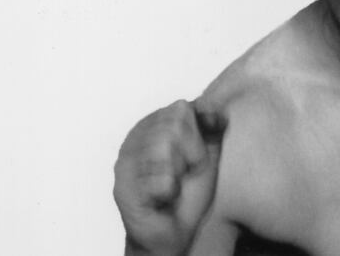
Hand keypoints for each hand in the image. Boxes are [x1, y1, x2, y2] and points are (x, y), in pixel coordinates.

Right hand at [113, 99, 226, 255]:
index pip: (184, 108)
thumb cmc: (189, 190)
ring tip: (173, 184)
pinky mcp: (123, 188)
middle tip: (184, 172)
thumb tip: (216, 108)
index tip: (196, 155)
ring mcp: (125, 162)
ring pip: (165, 148)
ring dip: (179, 172)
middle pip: (175, 124)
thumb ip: (212, 126)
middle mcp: (134, 137)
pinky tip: (163, 198)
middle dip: (191, 153)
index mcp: (154, 123)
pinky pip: (159, 179)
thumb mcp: (209, 153)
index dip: (200, 134)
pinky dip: (170, 191)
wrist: (174, 231)